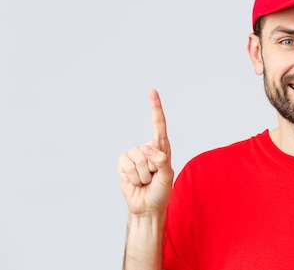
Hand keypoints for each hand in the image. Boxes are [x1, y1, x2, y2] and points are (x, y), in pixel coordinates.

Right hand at [118, 89, 173, 215]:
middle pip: (149, 149)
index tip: (151, 91)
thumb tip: (147, 148)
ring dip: (142, 175)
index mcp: (162, 147)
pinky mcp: (122, 162)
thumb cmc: (160, 191)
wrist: (146, 207)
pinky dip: (132, 177)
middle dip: (152, 168)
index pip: (158, 124)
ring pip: (138, 159)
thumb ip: (160, 161)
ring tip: (145, 180)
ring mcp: (134, 154)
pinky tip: (135, 181)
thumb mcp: (167, 177)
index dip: (155, 107)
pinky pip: (127, 166)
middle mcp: (147, 148)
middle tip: (153, 177)